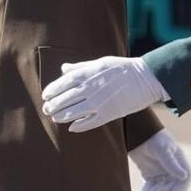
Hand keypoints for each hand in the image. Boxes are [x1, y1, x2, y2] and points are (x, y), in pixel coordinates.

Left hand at [40, 56, 168, 132]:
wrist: (145, 78)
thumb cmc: (122, 68)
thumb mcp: (100, 62)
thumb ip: (80, 67)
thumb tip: (63, 69)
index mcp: (87, 74)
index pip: (62, 84)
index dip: (51, 91)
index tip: (45, 96)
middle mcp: (90, 89)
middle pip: (64, 100)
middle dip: (52, 106)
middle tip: (47, 109)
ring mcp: (98, 103)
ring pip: (73, 113)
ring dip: (61, 117)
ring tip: (55, 118)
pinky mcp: (108, 114)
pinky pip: (89, 123)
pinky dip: (78, 126)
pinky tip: (72, 127)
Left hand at [128, 130, 190, 190]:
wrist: (136, 133)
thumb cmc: (152, 138)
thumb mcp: (162, 149)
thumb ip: (171, 163)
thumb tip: (184, 176)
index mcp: (179, 161)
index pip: (186, 178)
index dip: (182, 188)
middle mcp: (171, 168)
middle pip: (174, 186)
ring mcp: (161, 172)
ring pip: (163, 188)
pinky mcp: (150, 174)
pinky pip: (151, 187)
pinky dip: (149, 190)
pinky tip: (145, 190)